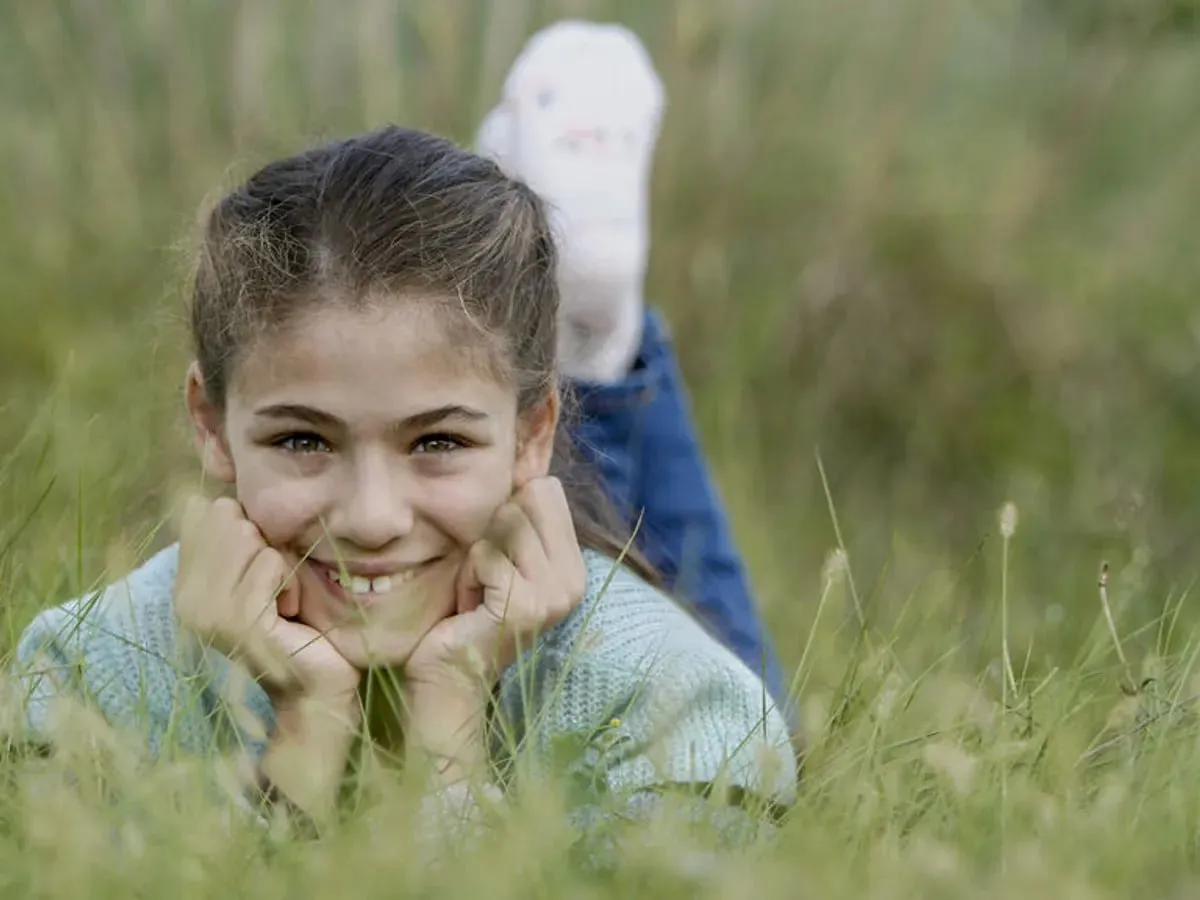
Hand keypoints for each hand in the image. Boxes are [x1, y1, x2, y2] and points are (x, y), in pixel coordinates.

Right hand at [173, 494, 359, 701]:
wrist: (314, 690)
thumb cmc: (298, 627)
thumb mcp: (263, 575)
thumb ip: (239, 539)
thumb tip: (221, 495)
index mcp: (186, 586)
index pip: (208, 511)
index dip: (250, 529)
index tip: (261, 576)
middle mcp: (187, 600)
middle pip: (230, 517)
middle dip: (267, 546)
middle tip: (275, 593)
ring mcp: (209, 612)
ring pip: (251, 538)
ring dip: (283, 568)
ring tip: (283, 606)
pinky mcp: (239, 621)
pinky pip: (270, 563)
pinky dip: (292, 583)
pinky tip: (290, 616)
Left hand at [405, 477, 586, 689]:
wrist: (448, 673)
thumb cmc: (466, 609)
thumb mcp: (498, 551)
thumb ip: (516, 509)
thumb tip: (529, 433)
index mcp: (573, 564)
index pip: (544, 488)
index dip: (507, 512)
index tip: (499, 558)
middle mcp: (573, 579)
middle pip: (524, 500)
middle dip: (491, 532)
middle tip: (485, 578)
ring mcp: (554, 594)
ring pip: (503, 524)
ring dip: (476, 556)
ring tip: (477, 592)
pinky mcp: (526, 605)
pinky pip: (485, 555)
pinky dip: (468, 576)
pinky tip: (470, 606)